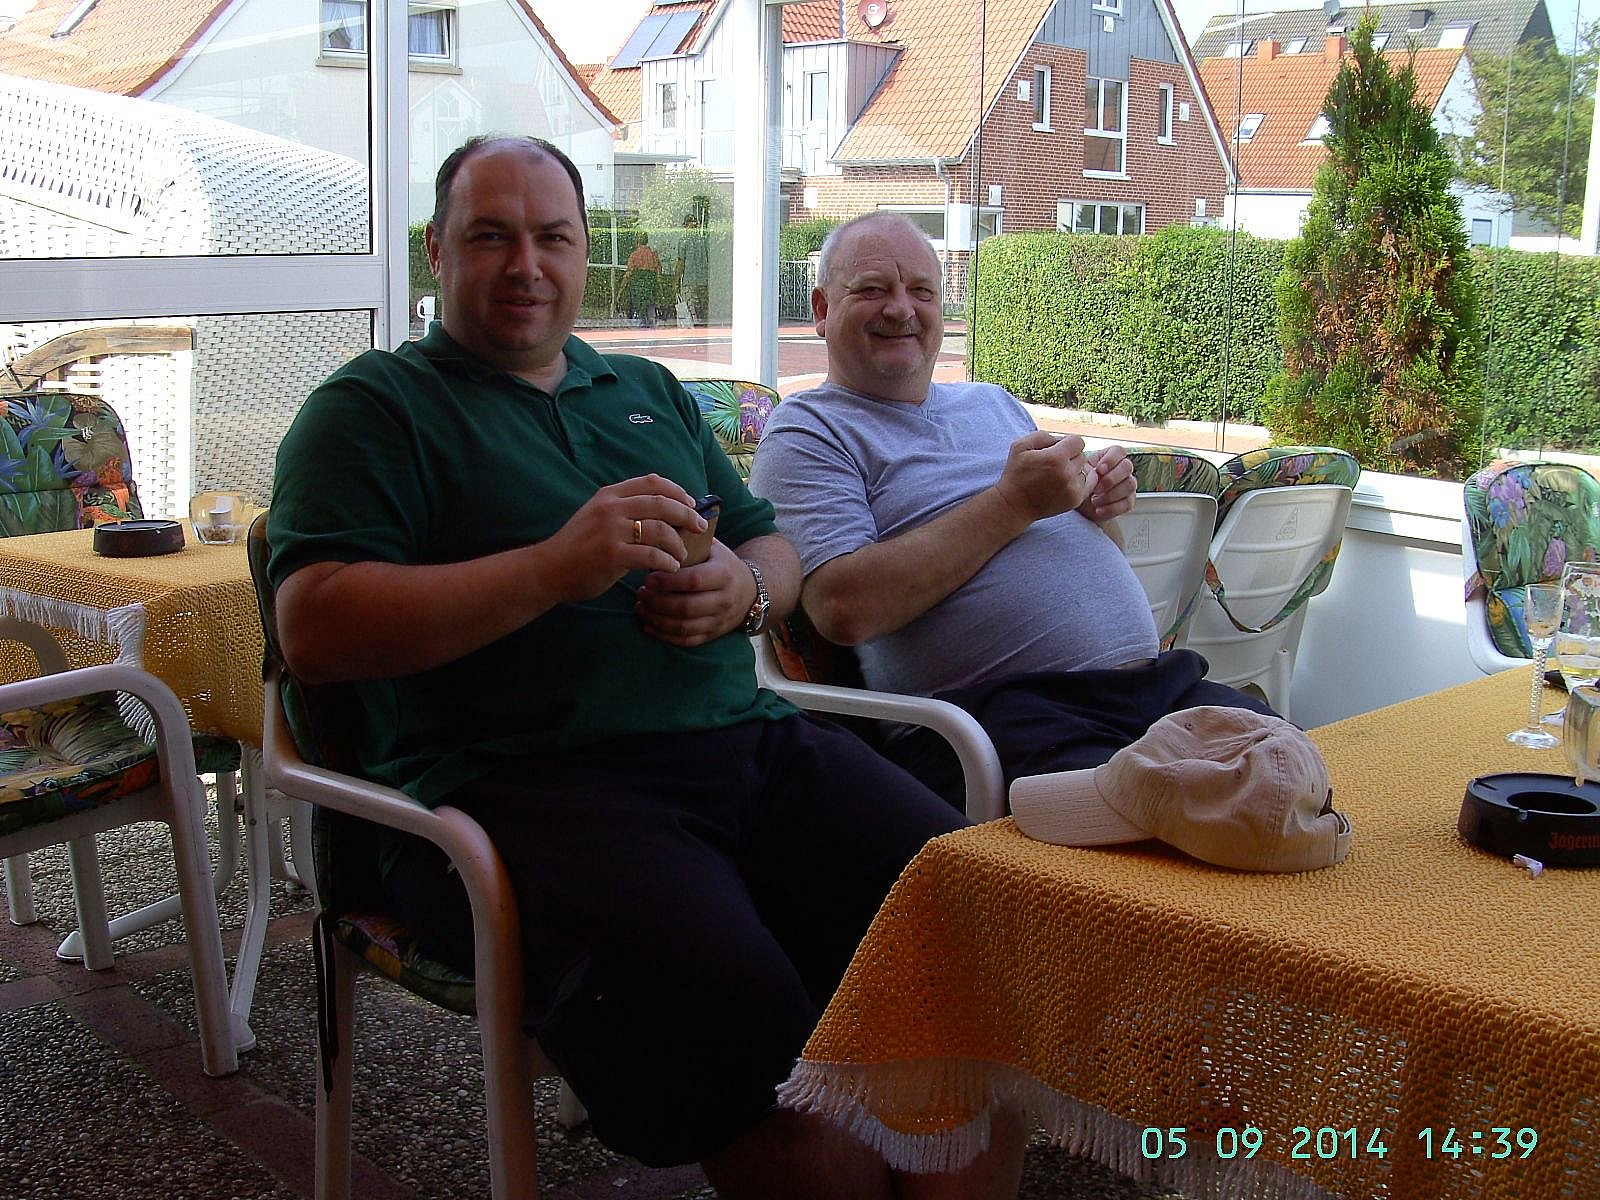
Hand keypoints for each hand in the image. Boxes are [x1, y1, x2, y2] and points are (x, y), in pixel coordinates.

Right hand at [540, 475, 705, 601]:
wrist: (548, 569)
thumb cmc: (577, 545)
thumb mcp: (597, 515)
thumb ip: (624, 509)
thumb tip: (663, 509)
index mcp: (610, 495)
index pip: (652, 482)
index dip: (677, 491)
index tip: (690, 504)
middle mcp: (611, 508)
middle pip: (662, 503)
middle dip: (687, 515)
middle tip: (700, 527)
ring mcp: (611, 530)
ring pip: (660, 529)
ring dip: (678, 543)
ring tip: (682, 554)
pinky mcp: (612, 555)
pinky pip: (651, 555)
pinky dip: (666, 561)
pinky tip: (669, 567)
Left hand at [635, 539, 754, 645]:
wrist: (750, 591)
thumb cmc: (723, 565)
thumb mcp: (714, 548)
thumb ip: (690, 539)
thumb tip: (659, 525)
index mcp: (724, 574)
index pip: (693, 580)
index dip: (668, 581)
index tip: (648, 577)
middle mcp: (724, 600)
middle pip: (686, 607)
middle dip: (657, 601)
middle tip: (640, 592)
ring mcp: (719, 620)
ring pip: (683, 627)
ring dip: (656, 619)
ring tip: (640, 606)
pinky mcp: (713, 635)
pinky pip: (686, 641)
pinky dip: (664, 636)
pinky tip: (648, 624)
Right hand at [992, 431, 1096, 523]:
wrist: (1014, 505)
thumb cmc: (1016, 474)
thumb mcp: (1021, 446)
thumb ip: (1044, 436)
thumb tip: (1061, 440)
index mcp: (1055, 458)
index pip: (1078, 441)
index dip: (1067, 443)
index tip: (1057, 450)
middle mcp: (1067, 473)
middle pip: (1082, 455)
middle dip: (1070, 457)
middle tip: (1055, 464)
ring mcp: (1073, 488)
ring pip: (1085, 470)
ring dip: (1074, 470)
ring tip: (1058, 476)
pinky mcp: (1075, 500)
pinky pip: (1088, 484)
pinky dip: (1080, 481)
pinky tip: (1066, 483)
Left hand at [1079, 445, 1136, 523]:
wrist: (1078, 504)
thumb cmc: (1078, 485)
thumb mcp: (1077, 474)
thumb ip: (1084, 468)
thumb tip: (1088, 467)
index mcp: (1109, 457)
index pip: (1119, 451)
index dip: (1111, 459)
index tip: (1098, 470)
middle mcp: (1121, 469)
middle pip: (1127, 467)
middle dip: (1111, 479)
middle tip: (1096, 489)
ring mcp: (1127, 484)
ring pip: (1130, 485)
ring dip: (1111, 495)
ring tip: (1094, 501)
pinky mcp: (1128, 501)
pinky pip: (1128, 503)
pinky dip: (1112, 508)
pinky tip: (1098, 510)